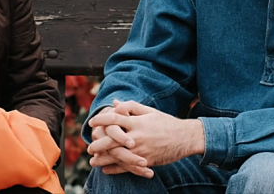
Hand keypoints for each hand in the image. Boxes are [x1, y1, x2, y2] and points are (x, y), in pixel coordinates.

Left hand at [89, 100, 204, 166]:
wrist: (184, 138)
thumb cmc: (166, 122)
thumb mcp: (149, 111)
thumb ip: (130, 107)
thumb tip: (114, 103)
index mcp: (136, 121)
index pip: (113, 119)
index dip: (100, 120)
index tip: (91, 122)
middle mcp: (136, 136)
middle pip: (111, 140)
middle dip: (98, 143)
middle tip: (89, 146)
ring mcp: (140, 151)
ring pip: (117, 156)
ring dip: (103, 159)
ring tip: (93, 160)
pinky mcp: (145, 161)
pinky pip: (127, 167)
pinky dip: (115, 169)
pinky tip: (106, 169)